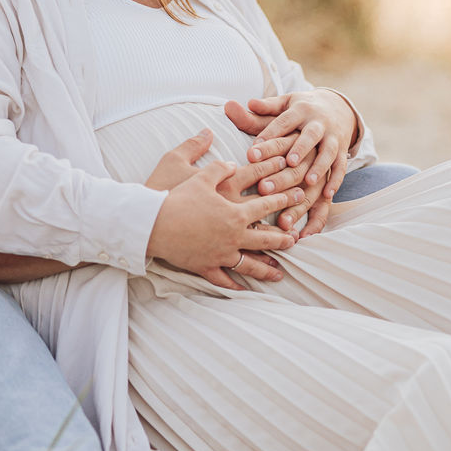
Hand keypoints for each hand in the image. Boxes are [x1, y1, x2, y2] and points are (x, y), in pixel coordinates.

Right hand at [147, 161, 304, 280]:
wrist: (152, 223)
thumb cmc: (175, 196)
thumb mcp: (198, 174)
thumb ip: (218, 166)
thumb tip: (231, 161)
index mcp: (234, 211)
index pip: (266, 204)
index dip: (284, 199)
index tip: (298, 197)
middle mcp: (232, 235)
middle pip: (265, 238)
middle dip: (283, 239)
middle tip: (296, 239)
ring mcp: (220, 254)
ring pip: (249, 264)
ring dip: (266, 269)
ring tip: (279, 273)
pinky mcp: (205, 266)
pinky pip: (223, 279)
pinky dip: (234, 285)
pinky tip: (243, 289)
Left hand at [225, 89, 357, 236]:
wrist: (336, 107)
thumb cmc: (300, 110)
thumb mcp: (282, 105)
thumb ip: (259, 110)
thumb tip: (229, 106)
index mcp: (300, 110)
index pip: (284, 121)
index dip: (269, 135)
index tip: (254, 151)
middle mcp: (319, 124)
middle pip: (309, 137)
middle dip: (299, 150)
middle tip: (288, 163)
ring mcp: (333, 138)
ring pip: (327, 153)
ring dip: (320, 168)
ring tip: (309, 182)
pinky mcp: (342, 152)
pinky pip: (341, 167)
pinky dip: (336, 181)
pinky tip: (327, 195)